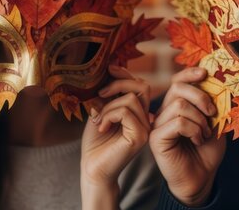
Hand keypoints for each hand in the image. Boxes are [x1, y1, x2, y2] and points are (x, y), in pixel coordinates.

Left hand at [80, 65, 151, 209]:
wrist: (92, 168)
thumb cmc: (95, 142)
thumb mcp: (100, 110)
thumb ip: (109, 94)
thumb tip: (111, 69)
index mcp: (139, 112)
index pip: (139, 84)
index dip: (125, 73)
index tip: (108, 69)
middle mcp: (146, 119)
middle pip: (141, 86)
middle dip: (118, 84)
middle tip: (99, 96)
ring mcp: (145, 128)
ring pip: (130, 99)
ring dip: (108, 106)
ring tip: (99, 120)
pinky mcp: (140, 136)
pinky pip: (125, 111)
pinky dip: (109, 115)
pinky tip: (102, 127)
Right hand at [149, 67, 225, 206]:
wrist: (201, 177)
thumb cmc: (207, 151)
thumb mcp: (215, 123)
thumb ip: (213, 105)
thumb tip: (218, 84)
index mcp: (175, 106)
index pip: (177, 81)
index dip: (189, 74)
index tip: (205, 73)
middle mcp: (163, 113)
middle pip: (177, 88)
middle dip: (200, 97)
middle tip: (213, 113)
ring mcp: (158, 125)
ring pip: (179, 105)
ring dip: (200, 119)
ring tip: (205, 133)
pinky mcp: (156, 138)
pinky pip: (178, 122)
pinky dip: (194, 130)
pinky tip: (197, 140)